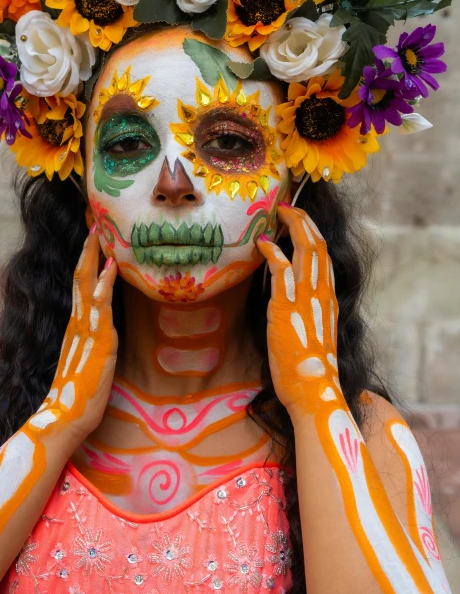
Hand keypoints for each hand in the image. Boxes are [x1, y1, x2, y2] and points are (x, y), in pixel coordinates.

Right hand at [26, 227, 117, 446]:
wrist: (65, 416)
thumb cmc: (77, 392)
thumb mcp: (87, 359)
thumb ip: (92, 341)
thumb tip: (105, 329)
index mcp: (75, 325)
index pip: (79, 285)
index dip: (86, 261)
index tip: (92, 239)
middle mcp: (78, 322)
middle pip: (79, 276)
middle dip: (87, 249)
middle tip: (93, 222)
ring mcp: (86, 328)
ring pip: (86, 283)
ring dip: (94, 256)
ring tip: (99, 232)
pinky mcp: (98, 340)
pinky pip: (100, 304)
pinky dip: (105, 282)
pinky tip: (112, 266)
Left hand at [256, 204, 344, 426]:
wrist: (313, 386)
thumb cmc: (311, 366)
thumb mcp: (315, 330)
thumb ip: (308, 309)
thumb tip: (294, 297)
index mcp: (329, 297)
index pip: (325, 256)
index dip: (312, 233)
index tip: (300, 220)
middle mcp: (322, 292)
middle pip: (318, 245)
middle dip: (304, 221)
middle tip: (288, 207)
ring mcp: (306, 297)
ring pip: (307, 250)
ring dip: (292, 227)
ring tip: (279, 214)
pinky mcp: (286, 306)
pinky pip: (282, 270)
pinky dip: (273, 253)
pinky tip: (264, 244)